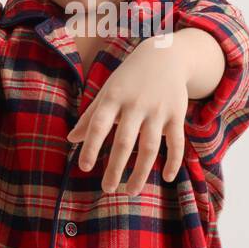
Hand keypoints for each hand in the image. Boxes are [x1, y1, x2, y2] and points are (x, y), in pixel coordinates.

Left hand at [65, 36, 187, 194]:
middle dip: (115, 168)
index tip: (84, 167)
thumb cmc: (129, 78)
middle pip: (124, 141)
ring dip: (141, 172)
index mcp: (114, 97)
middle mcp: (136, 104)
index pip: (98, 124)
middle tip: (108, 189)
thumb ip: (90, 116)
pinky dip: (173, 161)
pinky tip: (166, 177)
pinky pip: (176, 142)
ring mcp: (158, 110)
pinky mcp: (176, 114)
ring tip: (131, 191)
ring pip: (150, 146)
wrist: (165, 56)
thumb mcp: (108, 91)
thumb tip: (71, 140)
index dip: (90, 146)